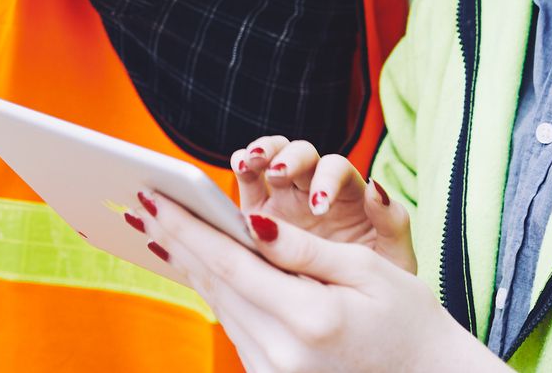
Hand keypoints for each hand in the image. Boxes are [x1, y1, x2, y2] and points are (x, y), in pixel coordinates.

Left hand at [135, 189, 493, 372]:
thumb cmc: (409, 319)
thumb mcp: (365, 270)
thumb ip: (302, 248)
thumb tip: (251, 221)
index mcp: (308, 319)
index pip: (230, 264)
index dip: (188, 227)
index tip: (155, 197)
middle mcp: (282, 353)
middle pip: (215, 285)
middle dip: (177, 240)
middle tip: (142, 203)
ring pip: (219, 306)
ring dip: (188, 265)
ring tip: (159, 228)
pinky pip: (234, 325)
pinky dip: (214, 291)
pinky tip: (198, 266)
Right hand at [232, 136, 412, 271]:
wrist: (352, 315)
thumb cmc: (378, 282)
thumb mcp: (394, 257)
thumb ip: (391, 221)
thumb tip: (377, 188)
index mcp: (348, 194)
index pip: (336, 170)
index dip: (326, 180)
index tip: (318, 207)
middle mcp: (314, 189)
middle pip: (301, 155)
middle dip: (289, 159)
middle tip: (279, 173)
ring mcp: (285, 198)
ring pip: (272, 159)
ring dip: (261, 152)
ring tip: (249, 162)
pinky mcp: (258, 212)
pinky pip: (248, 181)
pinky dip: (241, 166)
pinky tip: (238, 166)